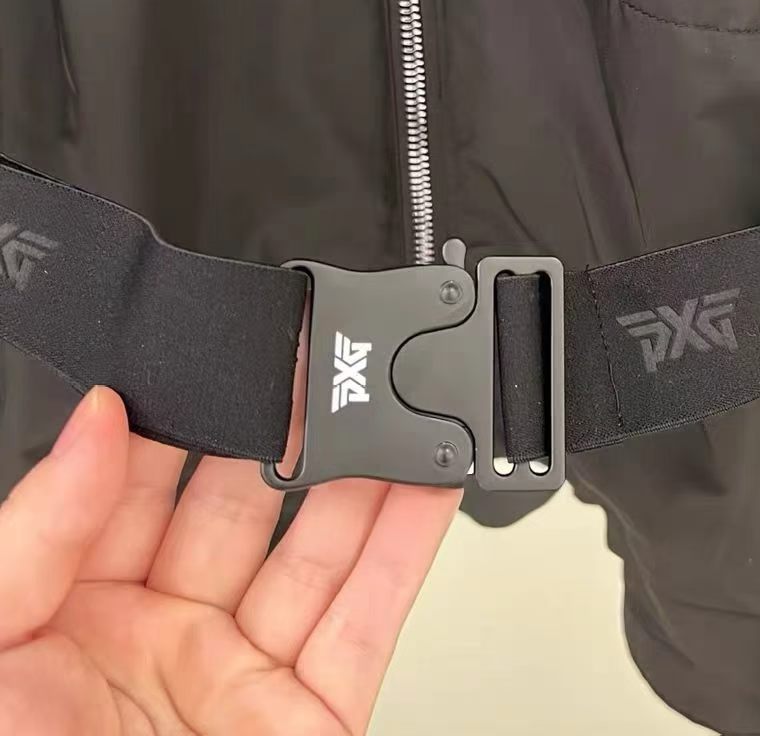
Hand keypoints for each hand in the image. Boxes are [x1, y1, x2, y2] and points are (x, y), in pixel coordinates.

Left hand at [0, 386, 459, 734]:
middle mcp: (156, 640)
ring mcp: (239, 679)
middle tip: (321, 369)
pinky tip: (428, 483)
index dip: (184, 413)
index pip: (137, 481)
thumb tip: (95, 418)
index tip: (225, 354)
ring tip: (392, 403)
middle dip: (285, 432)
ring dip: (363, 474)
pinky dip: (409, 547)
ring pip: (317, 550)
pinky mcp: (311, 720)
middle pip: (241, 504)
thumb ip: (36, 532)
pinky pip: (370, 619)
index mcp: (64, 616)